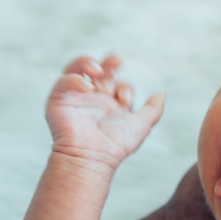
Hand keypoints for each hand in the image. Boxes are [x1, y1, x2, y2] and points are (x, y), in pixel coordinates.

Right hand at [46, 55, 164, 169]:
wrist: (93, 159)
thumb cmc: (116, 146)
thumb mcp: (141, 125)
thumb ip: (153, 110)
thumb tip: (161, 94)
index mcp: (112, 102)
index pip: (119, 83)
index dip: (125, 87)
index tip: (125, 101)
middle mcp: (94, 97)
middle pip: (100, 71)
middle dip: (109, 62)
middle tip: (117, 61)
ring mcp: (77, 97)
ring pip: (77, 69)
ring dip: (87, 62)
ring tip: (97, 69)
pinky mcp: (59, 100)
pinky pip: (63, 81)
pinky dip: (74, 79)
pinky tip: (86, 86)